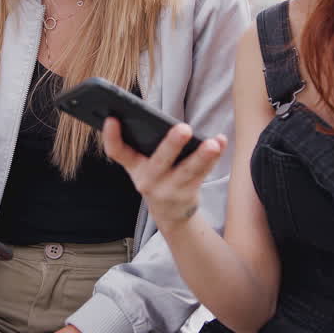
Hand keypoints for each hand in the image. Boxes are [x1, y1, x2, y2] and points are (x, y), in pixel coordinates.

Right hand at [102, 118, 226, 230]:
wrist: (169, 214)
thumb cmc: (157, 177)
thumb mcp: (143, 165)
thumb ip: (145, 145)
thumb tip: (163, 118)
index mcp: (134, 167)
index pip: (117, 152)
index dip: (112, 137)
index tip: (112, 119)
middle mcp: (148, 180)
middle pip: (160, 161)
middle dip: (172, 145)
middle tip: (184, 128)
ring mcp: (169, 189)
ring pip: (188, 171)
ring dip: (202, 156)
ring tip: (212, 143)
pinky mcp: (189, 193)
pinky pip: (204, 173)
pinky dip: (215, 157)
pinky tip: (221, 141)